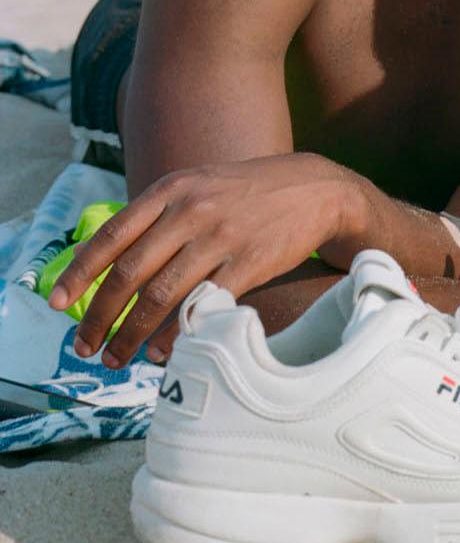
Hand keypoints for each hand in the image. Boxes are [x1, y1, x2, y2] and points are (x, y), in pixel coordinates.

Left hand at [46, 151, 366, 367]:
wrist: (318, 188)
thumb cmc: (249, 193)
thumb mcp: (200, 185)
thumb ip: (158, 215)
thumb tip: (110, 263)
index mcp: (172, 190)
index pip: (111, 236)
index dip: (79, 274)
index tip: (57, 305)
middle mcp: (192, 211)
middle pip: (129, 273)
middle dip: (99, 317)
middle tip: (85, 346)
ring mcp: (221, 236)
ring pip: (160, 295)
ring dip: (131, 334)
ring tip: (117, 357)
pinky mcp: (250, 261)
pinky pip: (201, 305)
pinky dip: (174, 334)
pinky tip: (161, 351)